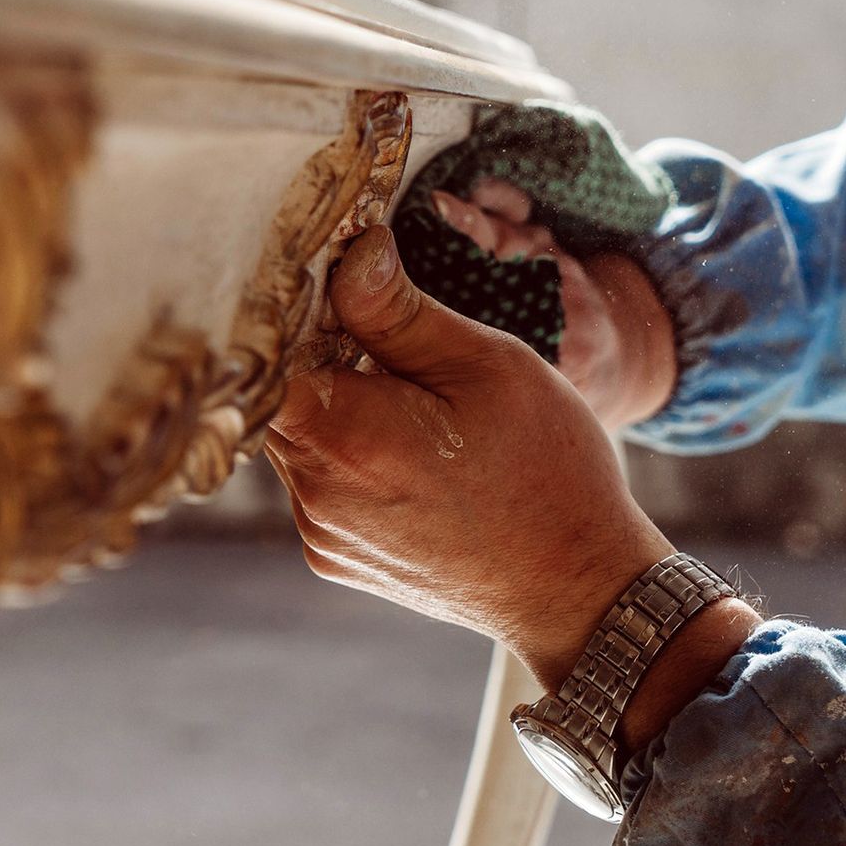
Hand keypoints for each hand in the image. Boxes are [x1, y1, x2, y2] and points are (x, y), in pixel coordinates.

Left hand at [266, 226, 755, 716]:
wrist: (578, 590)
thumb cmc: (547, 472)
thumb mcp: (487, 367)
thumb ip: (400, 313)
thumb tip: (351, 256)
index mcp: (344, 438)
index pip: (267, 352)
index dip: (296, 311)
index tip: (339, 285)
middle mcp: (315, 494)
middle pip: (278, 395)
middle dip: (319, 354)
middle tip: (382, 329)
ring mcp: (321, 534)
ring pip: (296, 438)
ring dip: (335, 405)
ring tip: (408, 394)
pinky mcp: (336, 557)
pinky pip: (319, 482)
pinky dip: (349, 452)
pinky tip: (412, 447)